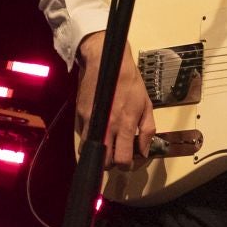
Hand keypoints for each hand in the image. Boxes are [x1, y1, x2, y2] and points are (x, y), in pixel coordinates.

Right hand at [75, 31, 155, 169]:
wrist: (106, 61)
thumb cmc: (130, 82)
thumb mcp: (146, 104)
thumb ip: (147, 130)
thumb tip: (144, 152)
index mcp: (125, 125)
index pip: (122, 160)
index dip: (126, 166)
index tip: (128, 161)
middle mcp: (107, 127)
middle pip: (104, 162)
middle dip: (111, 164)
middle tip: (116, 155)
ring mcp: (90, 122)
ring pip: (89, 152)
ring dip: (98, 154)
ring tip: (106, 147)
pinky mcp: (79, 115)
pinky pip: (83, 136)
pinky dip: (90, 138)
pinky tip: (98, 131)